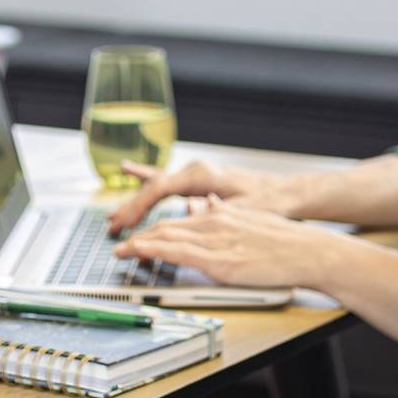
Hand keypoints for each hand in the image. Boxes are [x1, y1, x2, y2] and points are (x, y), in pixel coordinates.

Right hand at [104, 157, 290, 233]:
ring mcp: (195, 175)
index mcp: (201, 175)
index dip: (138, 207)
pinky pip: (165, 182)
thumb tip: (188, 216)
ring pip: (156, 187)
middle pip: (152, 188)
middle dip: (131, 208)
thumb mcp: (242, 212)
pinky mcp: (198, 181)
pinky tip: (128, 170)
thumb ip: (214, 215)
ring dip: (135, 202)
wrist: (285, 194)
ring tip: (114, 216)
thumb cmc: (268, 202)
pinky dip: (146, 180)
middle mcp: (194, 171)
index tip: (125, 225)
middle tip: (112, 228)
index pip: (159, 189)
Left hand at [114, 200, 337, 292]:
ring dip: (139, 244)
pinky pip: (177, 252)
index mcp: (222, 214)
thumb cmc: (287, 243)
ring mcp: (216, 241)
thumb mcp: (251, 221)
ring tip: (121, 252)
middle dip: (140, 235)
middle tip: (122, 245)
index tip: (139, 236)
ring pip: (166, 237)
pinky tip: (138, 251)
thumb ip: (224, 214)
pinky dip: (153, 250)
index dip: (155, 228)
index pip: (179, 219)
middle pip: (167, 226)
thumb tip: (204, 205)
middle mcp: (214, 222)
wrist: (310, 251)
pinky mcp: (220, 261)